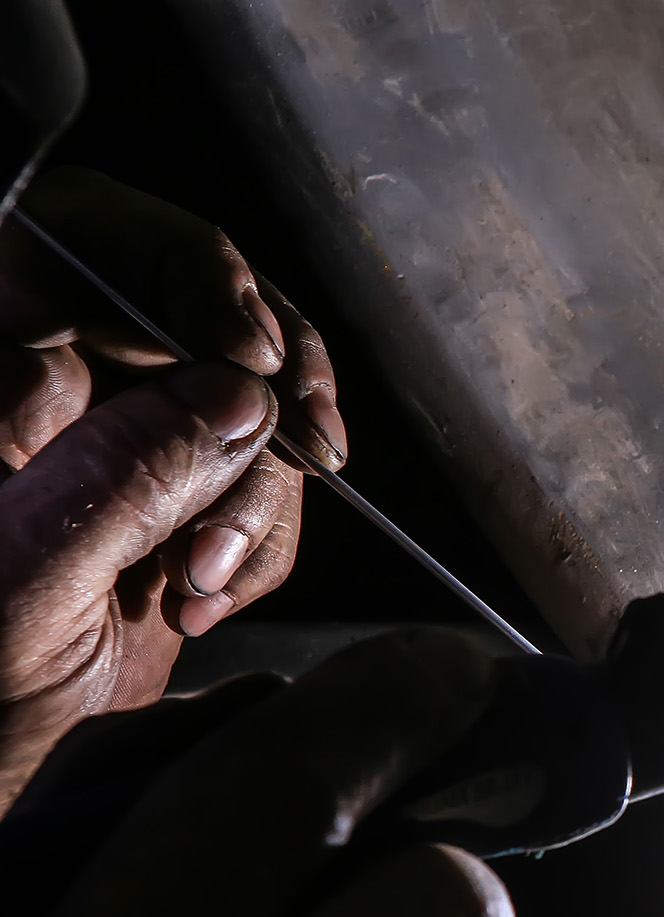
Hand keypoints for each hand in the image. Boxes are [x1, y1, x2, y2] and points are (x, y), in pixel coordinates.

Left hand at [0, 167, 346, 808]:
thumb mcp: (22, 588)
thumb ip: (119, 476)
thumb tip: (237, 393)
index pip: (85, 242)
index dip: (189, 278)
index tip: (252, 356)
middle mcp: (45, 380)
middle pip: (196, 309)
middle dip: (259, 394)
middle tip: (304, 449)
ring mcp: (114, 439)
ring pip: (246, 401)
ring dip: (260, 493)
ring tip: (204, 579)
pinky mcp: (170, 497)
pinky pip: (260, 479)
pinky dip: (264, 539)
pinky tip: (207, 595)